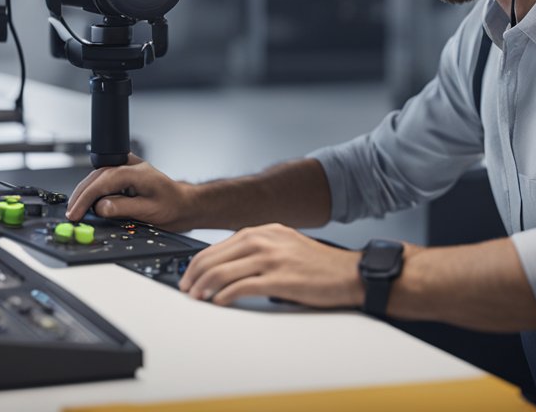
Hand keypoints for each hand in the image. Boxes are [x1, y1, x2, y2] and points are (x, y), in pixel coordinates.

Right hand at [66, 155, 196, 230]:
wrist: (183, 204)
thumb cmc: (173, 206)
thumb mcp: (149, 211)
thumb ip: (123, 208)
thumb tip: (100, 207)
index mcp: (137, 171)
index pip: (103, 180)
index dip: (86, 197)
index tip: (76, 212)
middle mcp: (130, 165)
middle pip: (96, 176)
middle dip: (81, 195)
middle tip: (71, 214)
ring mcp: (126, 167)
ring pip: (97, 176)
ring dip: (84, 193)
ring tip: (75, 210)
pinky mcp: (123, 174)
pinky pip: (102, 180)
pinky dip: (92, 191)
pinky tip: (86, 203)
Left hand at [178, 223, 363, 309]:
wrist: (348, 273)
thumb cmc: (317, 264)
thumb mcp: (284, 245)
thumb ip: (257, 249)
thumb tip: (226, 266)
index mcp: (263, 231)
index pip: (216, 246)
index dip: (196, 264)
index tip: (188, 277)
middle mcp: (264, 240)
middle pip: (213, 258)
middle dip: (193, 276)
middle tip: (186, 290)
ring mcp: (271, 258)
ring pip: (222, 272)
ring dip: (204, 288)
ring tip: (198, 299)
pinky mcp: (279, 279)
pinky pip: (240, 288)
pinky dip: (224, 297)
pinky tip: (219, 303)